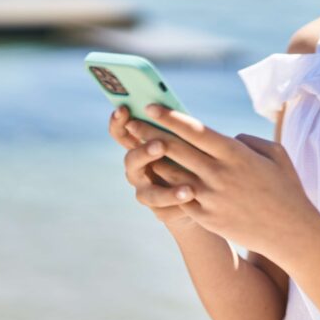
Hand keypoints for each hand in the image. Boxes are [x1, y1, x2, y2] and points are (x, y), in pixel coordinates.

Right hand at [107, 104, 201, 230]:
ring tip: (189, 189)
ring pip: (148, 194)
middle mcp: (137, 170)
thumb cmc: (191, 154)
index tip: (123, 109)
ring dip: (167, 191)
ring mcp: (146, 192)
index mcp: (139, 147)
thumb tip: (176, 109)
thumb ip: (174, 128)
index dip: (118, 122)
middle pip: (132, 161)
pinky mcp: (160, 211)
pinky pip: (165, 211)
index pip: (121, 133)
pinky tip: (193, 200)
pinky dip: (179, 205)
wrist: (201, 191)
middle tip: (160, 145)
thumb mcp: (184, 139)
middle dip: (144, 152)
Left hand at [129, 102, 319, 259]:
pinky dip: (165, 186)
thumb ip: (246, 141)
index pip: (194, 130)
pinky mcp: (206, 216)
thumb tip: (224, 138)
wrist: (291, 232)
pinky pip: (179, 197)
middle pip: (175, 149)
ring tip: (136, 147)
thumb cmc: (286, 188)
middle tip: (131, 122)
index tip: (151, 106)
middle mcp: (218, 173)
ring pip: (172, 173)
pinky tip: (153, 177)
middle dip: (150, 133)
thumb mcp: (275, 153)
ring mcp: (210, 197)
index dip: (170, 116)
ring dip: (152, 159)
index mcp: (235, 153)